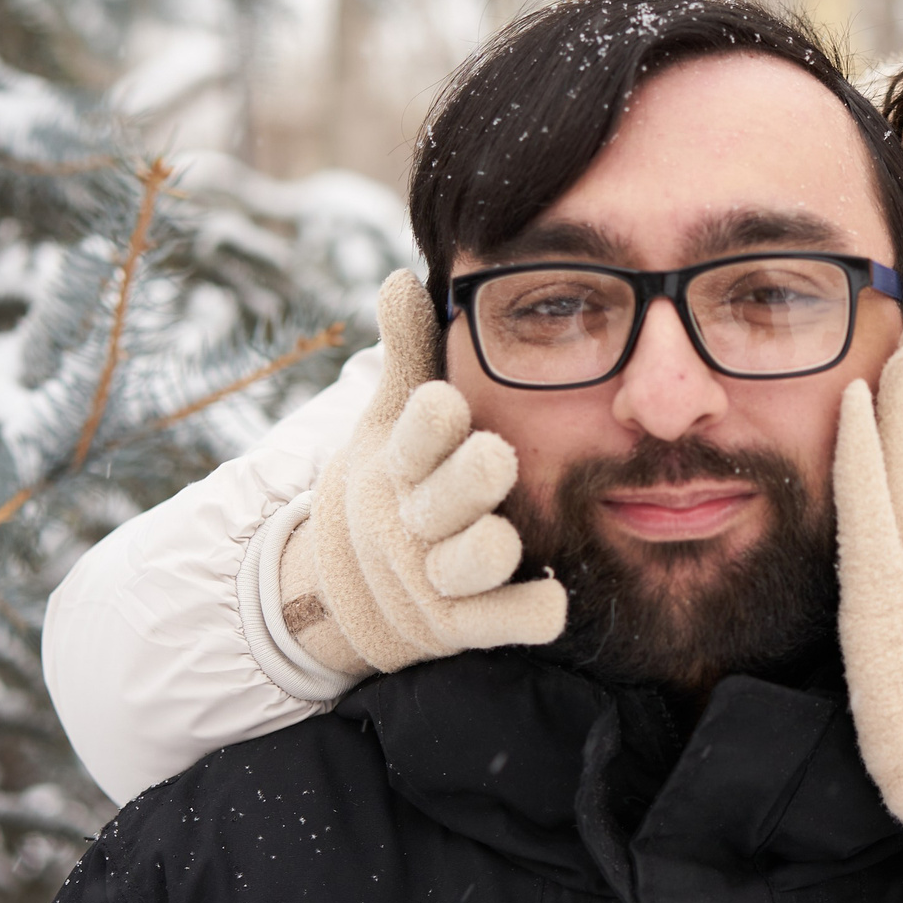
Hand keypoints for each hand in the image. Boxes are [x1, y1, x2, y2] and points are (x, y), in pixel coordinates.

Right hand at [279, 270, 566, 674]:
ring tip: (504, 536)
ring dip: (490, 545)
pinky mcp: (463, 624)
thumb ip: (409, 353)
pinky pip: (506, 619)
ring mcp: (437, 574)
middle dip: (468, 478)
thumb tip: (401, 279)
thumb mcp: (390, 419)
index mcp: (400, 460)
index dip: (429, 422)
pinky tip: (553, 597)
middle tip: (496, 457)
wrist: (348, 591)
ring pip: (472, 559)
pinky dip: (530, 611)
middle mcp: (414, 517)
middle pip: (442, 498)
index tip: (447, 402)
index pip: (413, 433)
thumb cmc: (396, 483)